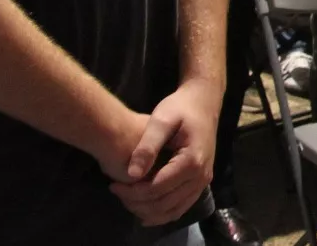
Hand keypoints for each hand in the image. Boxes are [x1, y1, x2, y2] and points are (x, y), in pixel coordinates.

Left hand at [109, 77, 220, 225]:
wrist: (203, 102)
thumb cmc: (181, 108)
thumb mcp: (161, 120)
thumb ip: (147, 146)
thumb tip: (132, 174)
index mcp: (191, 161)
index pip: (157, 189)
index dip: (132, 192)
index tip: (113, 185)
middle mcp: (201, 176)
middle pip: (164, 204)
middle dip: (136, 203)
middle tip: (116, 192)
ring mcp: (203, 182)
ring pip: (173, 211)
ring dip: (147, 212)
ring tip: (126, 200)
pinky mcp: (200, 183)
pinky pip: (180, 207)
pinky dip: (161, 213)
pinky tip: (144, 211)